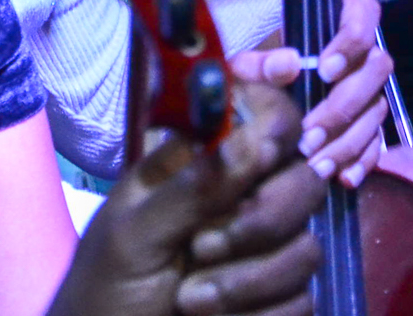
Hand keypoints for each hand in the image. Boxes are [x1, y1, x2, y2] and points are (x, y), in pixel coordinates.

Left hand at [48, 82, 322, 315]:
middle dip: (262, 220)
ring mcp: (266, 252)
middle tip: (201, 248)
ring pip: (306, 249)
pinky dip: (257, 315)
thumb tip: (255, 138)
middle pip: (304, 182)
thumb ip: (192, 186)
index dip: (277, 126)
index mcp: (205, 166)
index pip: (267, 117)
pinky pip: (301, 301)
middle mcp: (245, 200)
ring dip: (247, 281)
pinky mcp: (278, 300)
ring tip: (188, 301)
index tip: (264, 153)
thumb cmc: (106, 288)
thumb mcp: (133, 235)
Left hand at [228, 0, 389, 186]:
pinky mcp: (369, 126)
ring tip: (316, 164)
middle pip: (377, 68)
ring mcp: (369, 92)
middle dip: (344, 105)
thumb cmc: (253, 79)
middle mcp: (360, 56)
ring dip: (348, 139)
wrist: (254, 112)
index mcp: (335, 24)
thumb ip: (261, 63)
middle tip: (310, 132)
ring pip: (377, 110)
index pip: (364, 12)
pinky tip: (342, 178)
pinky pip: (377, 143)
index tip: (325, 70)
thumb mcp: (246, 69)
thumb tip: (289, 63)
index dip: (353, 40)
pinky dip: (361, 162)